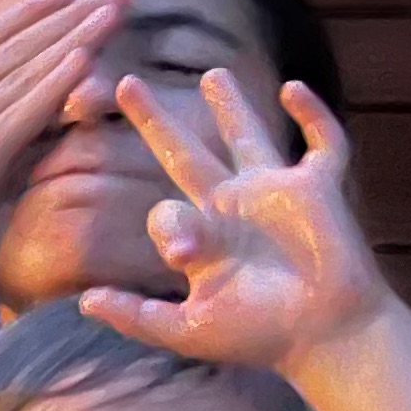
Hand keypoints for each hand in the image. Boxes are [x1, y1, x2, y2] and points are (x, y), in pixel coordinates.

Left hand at [79, 70, 387, 372]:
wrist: (327, 337)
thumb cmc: (261, 336)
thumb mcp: (187, 330)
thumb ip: (136, 317)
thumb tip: (84, 301)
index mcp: (202, 236)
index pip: (164, 210)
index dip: (167, 223)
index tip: (183, 253)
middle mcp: (233, 207)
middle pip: (185, 152)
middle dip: (156, 120)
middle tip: (125, 82)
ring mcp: (276, 193)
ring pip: (248, 136)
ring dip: (231, 104)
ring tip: (211, 74)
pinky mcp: (319, 188)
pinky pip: (323, 144)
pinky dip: (314, 115)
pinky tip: (294, 88)